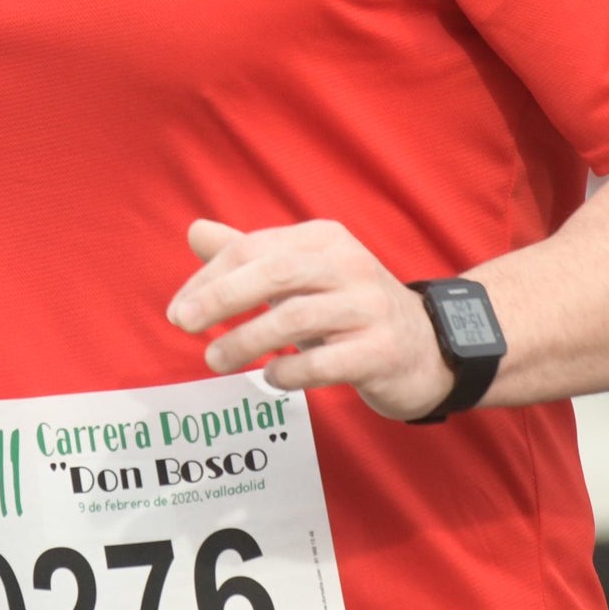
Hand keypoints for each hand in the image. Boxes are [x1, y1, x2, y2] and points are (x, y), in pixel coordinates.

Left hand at [168, 218, 460, 421]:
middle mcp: (349, 265)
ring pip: (297, 318)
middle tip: (184, 325)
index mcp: (324, 239)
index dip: (209, 278)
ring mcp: (369, 309)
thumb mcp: (303, 274)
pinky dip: (289, 371)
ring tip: (215, 359)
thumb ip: (248, 255)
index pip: (254, 249)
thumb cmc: (349, 309)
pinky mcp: (381, 352)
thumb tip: (195, 231)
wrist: (430, 346)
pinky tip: (269, 378)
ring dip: (247, 340)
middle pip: (276, 273)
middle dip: (222, 298)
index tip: (178, 310)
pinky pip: (326, 363)